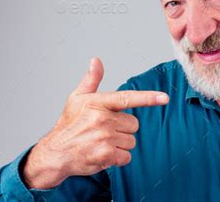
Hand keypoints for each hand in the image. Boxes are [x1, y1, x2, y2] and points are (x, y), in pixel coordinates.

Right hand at [23, 57, 168, 188]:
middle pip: (134, 124)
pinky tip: (103, 154)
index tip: (164, 98)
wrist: (54, 154)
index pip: (128, 98)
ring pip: (131, 141)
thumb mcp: (76, 98)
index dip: (148, 98)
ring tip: (102, 143)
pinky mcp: (105, 155)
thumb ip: (91, 80)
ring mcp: (104, 137)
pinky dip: (118, 158)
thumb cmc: (68, 125)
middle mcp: (102, 118)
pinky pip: (126, 157)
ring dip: (120, 144)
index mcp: (98, 102)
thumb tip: (96, 61)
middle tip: (105, 130)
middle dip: (123, 129)